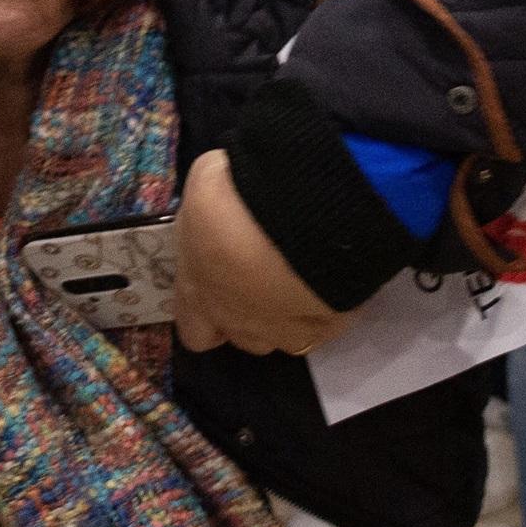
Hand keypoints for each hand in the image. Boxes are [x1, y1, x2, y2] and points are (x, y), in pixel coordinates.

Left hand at [173, 149, 348, 356]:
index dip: (206, 312)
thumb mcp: (205, 188)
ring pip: (282, 338)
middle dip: (249, 312)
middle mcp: (239, 323)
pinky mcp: (328, 326)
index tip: (220, 284)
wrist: (305, 206)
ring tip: (299, 276)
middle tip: (263, 272)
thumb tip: (215, 212)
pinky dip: (324, 306)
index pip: (195, 330)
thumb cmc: (239, 195)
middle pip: (242, 338)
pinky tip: (330, 278)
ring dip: (285, 314)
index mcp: (199, 294)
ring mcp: (285, 331)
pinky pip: (322, 325)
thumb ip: (207, 217)